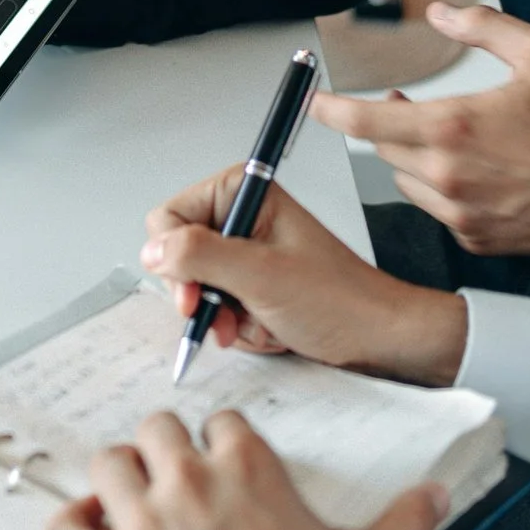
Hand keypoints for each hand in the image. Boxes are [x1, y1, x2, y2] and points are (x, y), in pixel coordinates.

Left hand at [45, 408, 446, 529]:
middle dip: (163, 451)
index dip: (221, 443)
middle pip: (155, 428)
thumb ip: (403, 524)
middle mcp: (192, 485)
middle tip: (174, 481)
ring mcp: (144, 527)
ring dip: (117, 481)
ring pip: (108, 465)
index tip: (225, 464)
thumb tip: (434, 497)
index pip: (223, 421)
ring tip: (130, 504)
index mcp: (251, 472)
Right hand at [142, 171, 466, 386]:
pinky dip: (238, 326)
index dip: (173, 260)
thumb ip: (199, 255)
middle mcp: (243, 216)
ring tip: (257, 324)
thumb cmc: (339, 300)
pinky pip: (219, 307)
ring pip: (197, 287)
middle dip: (203, 295)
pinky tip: (269, 329)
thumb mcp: (260, 276)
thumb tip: (153, 249)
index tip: (192, 294)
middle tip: (227, 316)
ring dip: (223, 316)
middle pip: (178, 255)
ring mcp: (247, 251)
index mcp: (245, 192)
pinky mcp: (253, 282)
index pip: (169, 216)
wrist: (377, 337)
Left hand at [310, 4, 529, 256]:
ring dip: (415, 159)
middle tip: (407, 107)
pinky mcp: (478, 239)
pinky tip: (477, 174)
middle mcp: (448, 175)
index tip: (314, 104)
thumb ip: (484, 28)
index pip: (368, 122)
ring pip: (409, 182)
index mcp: (454, 127)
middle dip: (389, 125)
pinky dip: (445, 190)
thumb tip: (441, 15)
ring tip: (447, 140)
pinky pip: (440, 211)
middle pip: (386, 151)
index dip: (333, 111)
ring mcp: (461, 213)